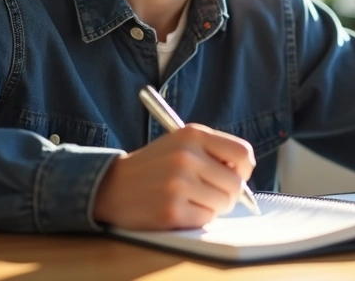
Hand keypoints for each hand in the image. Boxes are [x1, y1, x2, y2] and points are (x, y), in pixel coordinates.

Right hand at [93, 123, 255, 229]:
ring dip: (212, 207)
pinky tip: (179, 209)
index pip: (243, 153)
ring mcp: (178, 184)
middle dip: (227, 193)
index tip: (234, 174)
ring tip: (190, 199)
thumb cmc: (153, 166)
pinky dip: (197, 218)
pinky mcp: (172, 210)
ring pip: (223, 204)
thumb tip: (244, 175)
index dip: (244, 169)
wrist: (111, 185)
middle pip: (236, 184)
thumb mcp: (181, 144)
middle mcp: (187, 156)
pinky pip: (205, 219)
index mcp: (193, 134)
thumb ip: (212, 152)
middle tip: (209, 193)